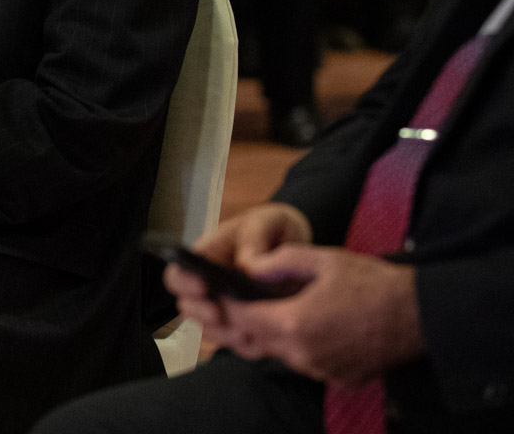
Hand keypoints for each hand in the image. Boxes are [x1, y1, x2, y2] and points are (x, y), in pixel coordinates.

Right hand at [167, 202, 312, 334]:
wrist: (298, 247)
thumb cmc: (274, 228)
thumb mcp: (267, 222)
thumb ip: (254, 239)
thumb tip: (247, 268)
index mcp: (206, 256)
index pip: (179, 272)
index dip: (184, 282)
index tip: (203, 286)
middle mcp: (209, 283)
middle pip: (187, 305)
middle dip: (200, 314)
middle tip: (220, 316)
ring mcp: (226, 306)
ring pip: (209, 329)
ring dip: (222, 334)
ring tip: (244, 334)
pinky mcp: (247, 323)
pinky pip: (237, 341)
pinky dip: (245, 345)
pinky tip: (259, 342)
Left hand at [205, 245, 423, 383]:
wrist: (420, 315)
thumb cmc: (373, 284)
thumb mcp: (322, 258)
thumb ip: (278, 261)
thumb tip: (249, 266)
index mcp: (294, 323)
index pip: (241, 318)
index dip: (225, 305)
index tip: (218, 292)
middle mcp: (303, 354)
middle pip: (256, 340)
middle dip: (243, 321)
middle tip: (237, 301)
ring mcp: (321, 370)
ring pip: (280, 353)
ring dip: (271, 334)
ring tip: (271, 310)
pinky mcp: (338, 378)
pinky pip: (306, 362)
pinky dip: (298, 347)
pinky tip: (307, 326)